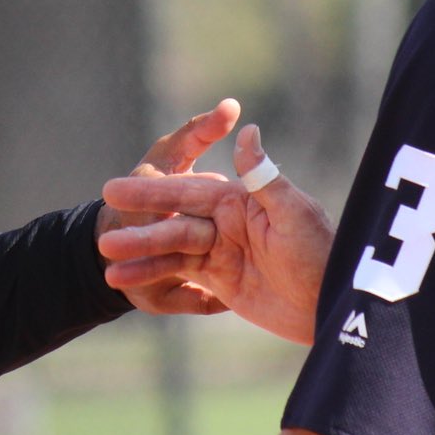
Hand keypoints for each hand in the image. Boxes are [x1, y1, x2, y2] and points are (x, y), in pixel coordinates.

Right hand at [100, 122, 331, 343]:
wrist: (333, 305)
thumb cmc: (323, 254)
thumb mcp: (294, 214)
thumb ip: (264, 177)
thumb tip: (247, 130)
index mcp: (239, 199)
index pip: (188, 192)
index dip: (152, 193)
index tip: (114, 190)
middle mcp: (226, 221)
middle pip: (173, 221)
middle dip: (137, 227)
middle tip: (100, 235)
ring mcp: (221, 251)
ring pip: (171, 249)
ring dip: (140, 255)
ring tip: (106, 266)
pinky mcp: (221, 279)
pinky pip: (180, 274)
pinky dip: (152, 275)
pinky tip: (124, 278)